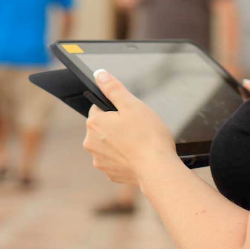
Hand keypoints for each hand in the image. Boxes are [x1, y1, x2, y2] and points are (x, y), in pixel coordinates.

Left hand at [83, 69, 175, 185]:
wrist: (158, 169)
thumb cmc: (148, 136)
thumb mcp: (132, 104)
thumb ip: (113, 88)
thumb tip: (100, 75)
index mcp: (94, 123)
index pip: (98, 108)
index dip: (115, 108)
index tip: (128, 114)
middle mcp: (91, 143)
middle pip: (103, 127)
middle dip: (117, 126)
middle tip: (136, 128)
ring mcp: (100, 161)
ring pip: (109, 145)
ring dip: (120, 142)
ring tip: (139, 143)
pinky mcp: (110, 174)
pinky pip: (115, 160)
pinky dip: (125, 158)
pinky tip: (138, 156)